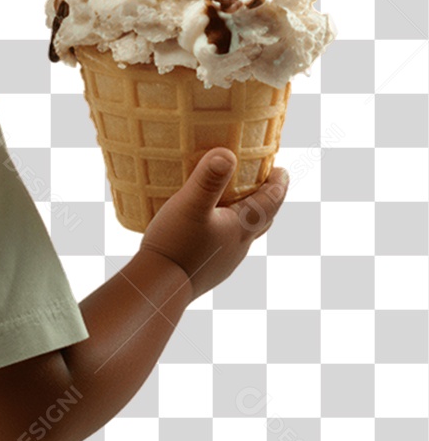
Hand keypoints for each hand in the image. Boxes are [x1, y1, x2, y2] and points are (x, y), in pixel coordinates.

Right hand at [139, 148, 288, 300]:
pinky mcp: (207, 270)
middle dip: (267, 201)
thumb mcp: (191, 205)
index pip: (270, 203)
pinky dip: (225, 232)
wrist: (160, 287)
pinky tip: (206, 230)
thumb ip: (209, 179)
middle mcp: (238, 245)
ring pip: (244, 236)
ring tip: (235, 204)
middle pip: (263, 221)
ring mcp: (224, 261)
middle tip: (264, 184)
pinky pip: (224, 246)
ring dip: (246, 218)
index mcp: (241, 227)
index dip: (278, 185)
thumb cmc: (176, 244)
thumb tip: (228, 153)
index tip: (281, 170)